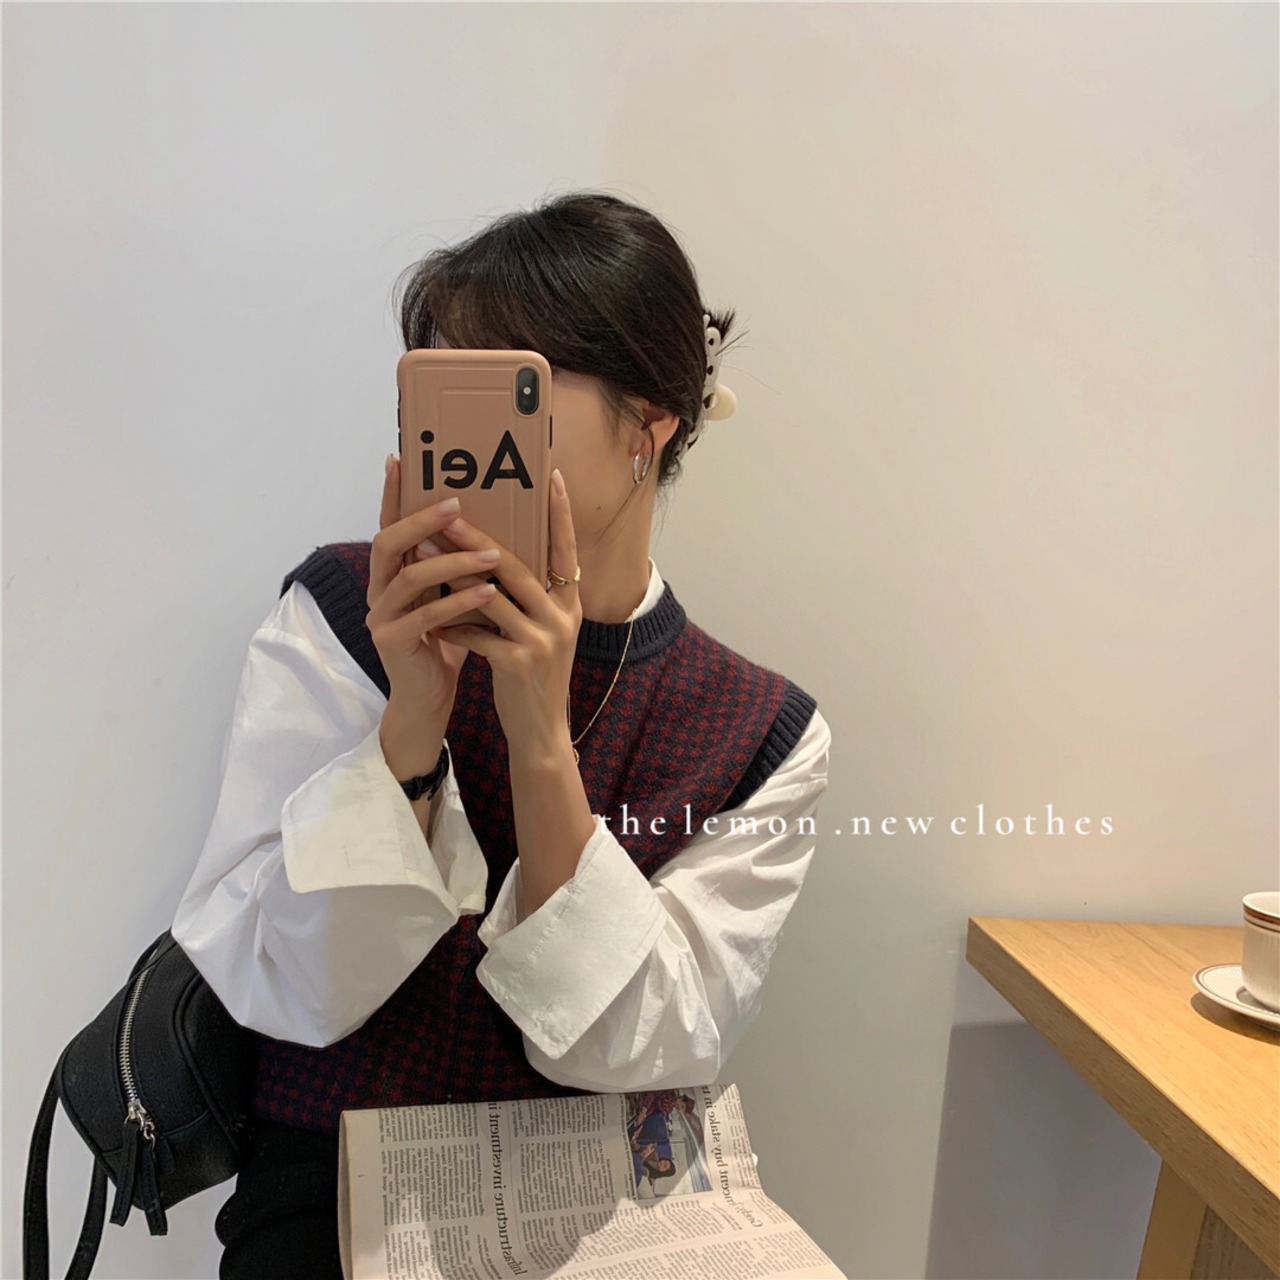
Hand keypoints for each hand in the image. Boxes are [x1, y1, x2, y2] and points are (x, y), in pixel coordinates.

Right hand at [367, 455, 503, 713]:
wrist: (427, 698)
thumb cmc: (444, 643)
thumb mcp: (448, 596)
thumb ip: (451, 566)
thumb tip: (485, 524)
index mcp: (390, 574)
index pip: (389, 524)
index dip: (391, 494)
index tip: (400, 459)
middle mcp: (378, 590)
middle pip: (389, 542)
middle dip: (423, 520)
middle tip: (457, 504)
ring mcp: (380, 616)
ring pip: (411, 577)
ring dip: (453, 561)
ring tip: (492, 554)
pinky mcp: (392, 642)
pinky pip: (426, 615)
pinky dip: (459, 601)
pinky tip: (489, 592)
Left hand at [426, 468, 580, 758]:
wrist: (540, 731)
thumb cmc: (533, 676)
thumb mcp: (543, 632)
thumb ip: (530, 599)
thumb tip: (495, 557)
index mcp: (571, 604)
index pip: (567, 548)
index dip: (560, 513)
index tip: (550, 476)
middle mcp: (562, 617)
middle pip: (516, 566)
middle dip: (477, 538)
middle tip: (448, 512)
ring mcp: (543, 640)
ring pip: (492, 596)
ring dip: (453, 573)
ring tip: (423, 552)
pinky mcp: (519, 664)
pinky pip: (477, 634)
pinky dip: (452, 625)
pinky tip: (430, 618)